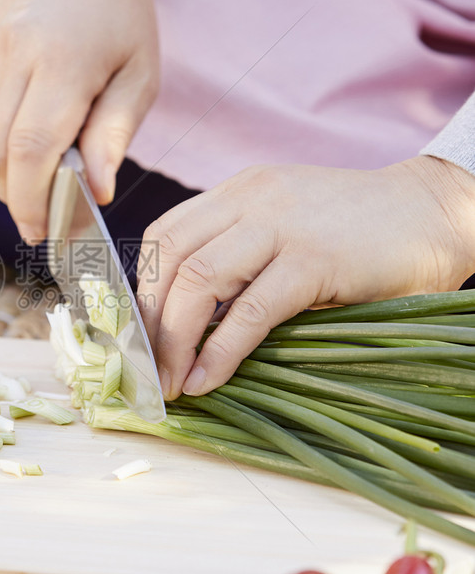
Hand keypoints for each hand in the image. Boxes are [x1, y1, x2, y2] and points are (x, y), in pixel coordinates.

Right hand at [0, 0, 158, 243]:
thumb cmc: (117, 19)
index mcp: (60, 59)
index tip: (44, 232)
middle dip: (17, 197)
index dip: (33, 200)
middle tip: (49, 210)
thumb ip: (114, 133)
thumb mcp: (139, 74)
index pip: (31, 148)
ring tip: (43, 171)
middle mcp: (10, 55)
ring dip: (4, 176)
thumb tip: (98, 192)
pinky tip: (25, 136)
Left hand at [138, 156, 474, 399]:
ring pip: (198, 280)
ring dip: (174, 340)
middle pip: (168, 259)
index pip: (163, 235)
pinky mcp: (315, 259)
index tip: (136, 336)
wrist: (436, 211)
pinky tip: (208, 379)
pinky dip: (220, 351)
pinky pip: (250, 309)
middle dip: (148, 322)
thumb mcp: (286, 225)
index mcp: (238, 191)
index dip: (141, 290)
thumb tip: (189, 322)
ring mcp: (282, 226)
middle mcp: (250, 199)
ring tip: (172, 382)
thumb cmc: (363, 232)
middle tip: (147, 370)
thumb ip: (241, 254)